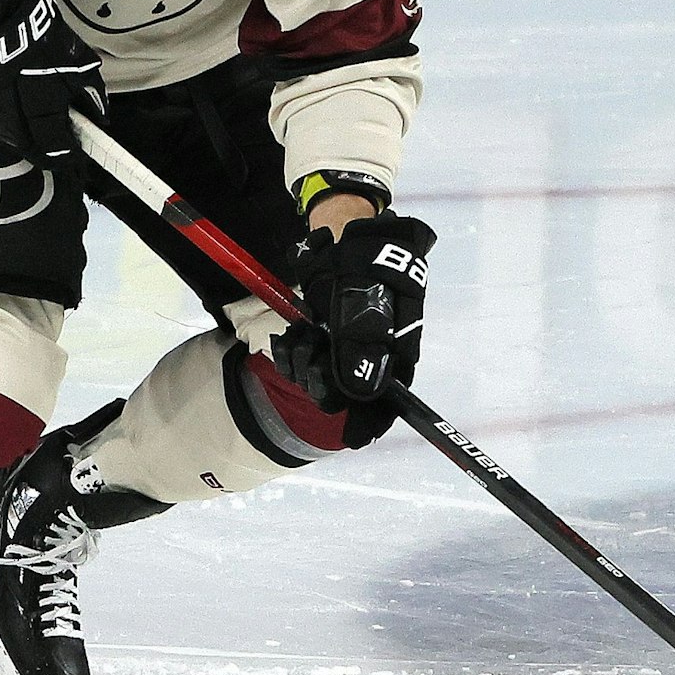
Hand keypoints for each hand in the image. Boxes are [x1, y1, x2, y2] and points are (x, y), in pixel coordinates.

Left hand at [272, 213, 435, 441]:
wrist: (352, 240)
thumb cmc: (370, 272)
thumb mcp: (369, 306)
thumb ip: (361, 349)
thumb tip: (358, 394)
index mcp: (389, 359)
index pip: (383, 406)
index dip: (368, 423)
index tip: (355, 434)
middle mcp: (364, 362)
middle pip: (338, 397)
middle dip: (317, 377)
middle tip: (313, 346)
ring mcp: (338, 353)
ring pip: (313, 382)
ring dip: (299, 360)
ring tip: (302, 331)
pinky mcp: (316, 342)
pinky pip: (295, 364)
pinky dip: (285, 353)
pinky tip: (286, 338)